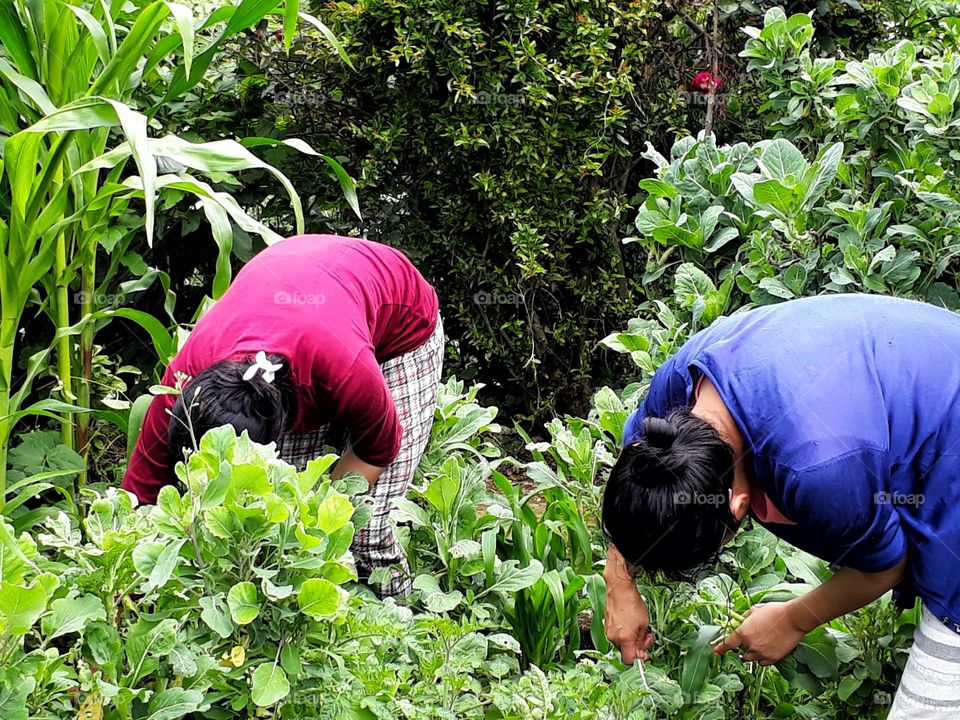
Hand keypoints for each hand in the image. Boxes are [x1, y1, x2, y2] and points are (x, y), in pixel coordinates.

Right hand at [603, 545, 653, 662]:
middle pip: (625, 651)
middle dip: (636, 646)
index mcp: (624, 639)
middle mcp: (613, 637)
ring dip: (630, 639)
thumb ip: (642, 641)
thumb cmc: (632, 603)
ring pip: (621, 642)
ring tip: (637, 626)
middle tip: (646, 636)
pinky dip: (623, 632)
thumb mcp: (644, 624)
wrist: (619, 588)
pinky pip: (616, 634)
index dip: (638, 659)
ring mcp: (608, 631)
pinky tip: (630, 622)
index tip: (644, 652)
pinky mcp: (606, 624)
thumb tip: (641, 652)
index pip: (629, 661)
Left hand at [713, 602, 804, 664]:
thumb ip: (743, 618)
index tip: (716, 653)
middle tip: (753, 636)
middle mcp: (750, 645)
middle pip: (741, 650)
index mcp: (743, 632)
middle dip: (744, 644)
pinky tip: (768, 648)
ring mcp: (761, 653)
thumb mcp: (754, 610)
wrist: (793, 619)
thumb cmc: (774, 611)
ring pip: (750, 658)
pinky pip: (762, 662)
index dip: (720, 648)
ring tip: (761, 642)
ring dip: (752, 652)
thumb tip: (739, 623)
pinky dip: (762, 658)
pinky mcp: (772, 659)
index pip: (727, 644)